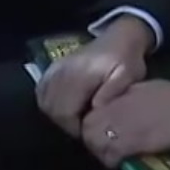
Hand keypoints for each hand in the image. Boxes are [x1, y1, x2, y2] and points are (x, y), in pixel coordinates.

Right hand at [36, 16, 154, 135]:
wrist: (118, 37)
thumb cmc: (126, 60)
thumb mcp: (128, 77)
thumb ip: (111, 94)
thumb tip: (94, 110)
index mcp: (79, 74)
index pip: (65, 112)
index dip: (76, 128)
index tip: (92, 132)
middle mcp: (60, 71)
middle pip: (51, 109)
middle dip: (67, 124)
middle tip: (86, 127)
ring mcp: (53, 69)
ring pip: (44, 102)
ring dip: (58, 115)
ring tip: (77, 118)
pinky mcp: (51, 69)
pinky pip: (41, 92)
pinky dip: (50, 103)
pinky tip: (65, 107)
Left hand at [82, 80, 169, 166]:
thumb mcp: (140, 88)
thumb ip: (123, 97)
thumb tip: (117, 105)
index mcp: (114, 97)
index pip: (89, 115)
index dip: (92, 125)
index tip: (101, 131)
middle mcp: (111, 112)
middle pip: (87, 131)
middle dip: (92, 140)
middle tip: (104, 147)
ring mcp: (119, 129)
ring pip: (95, 145)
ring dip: (101, 152)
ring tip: (112, 156)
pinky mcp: (130, 145)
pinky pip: (111, 157)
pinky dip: (113, 162)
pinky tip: (121, 163)